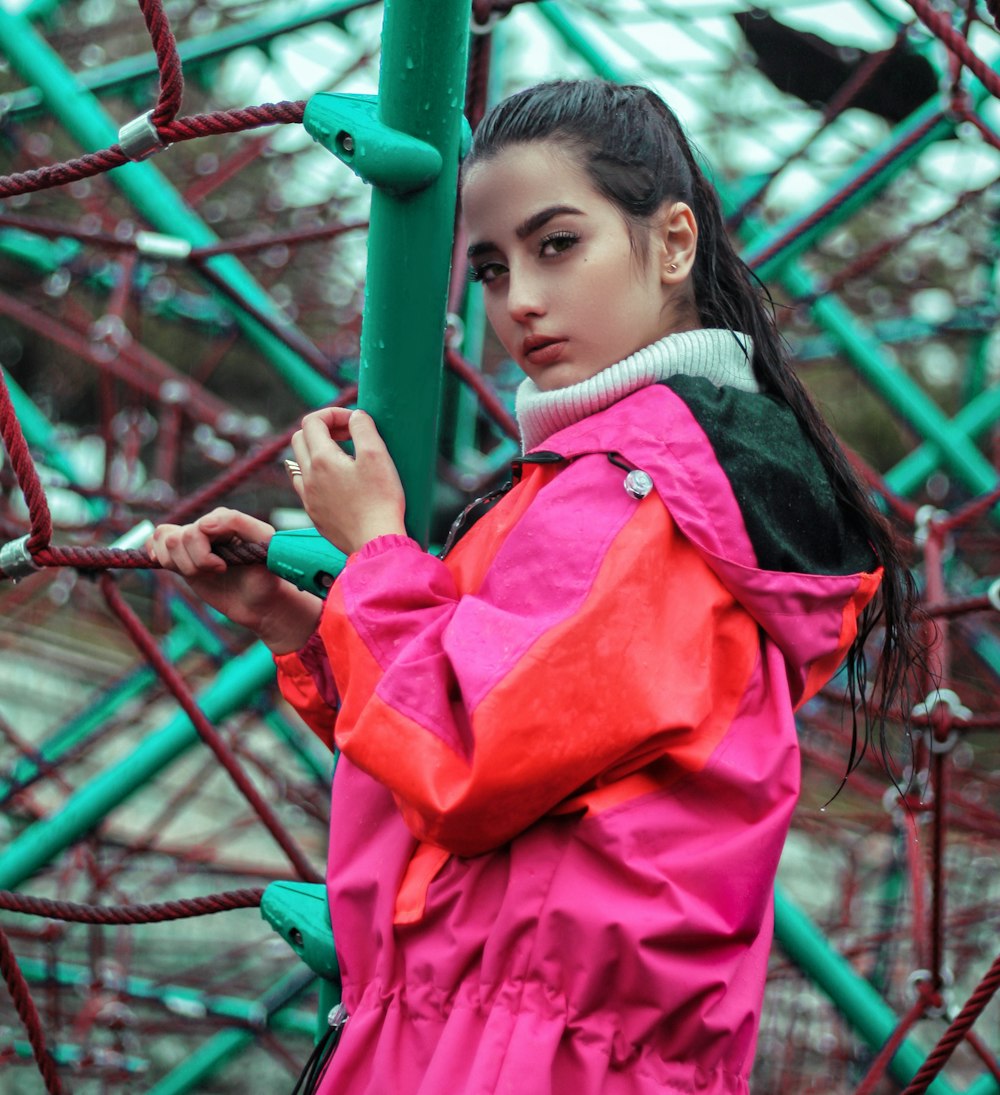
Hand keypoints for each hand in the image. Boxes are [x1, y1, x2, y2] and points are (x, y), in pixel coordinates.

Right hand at [147, 508, 322, 653]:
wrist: (261, 603)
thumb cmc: (266, 574)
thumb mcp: (265, 544)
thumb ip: (239, 523)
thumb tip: (203, 523)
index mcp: (225, 519)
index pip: (196, 528)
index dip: (204, 554)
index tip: (223, 568)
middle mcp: (206, 527)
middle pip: (176, 538)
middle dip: (194, 562)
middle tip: (218, 571)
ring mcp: (192, 543)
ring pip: (163, 540)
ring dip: (181, 564)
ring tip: (204, 573)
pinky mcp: (182, 559)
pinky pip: (155, 544)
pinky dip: (156, 554)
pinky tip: (173, 565)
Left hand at [289, 408, 405, 554]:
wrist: (375, 543)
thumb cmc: (380, 501)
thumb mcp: (378, 456)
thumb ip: (363, 428)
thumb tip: (355, 416)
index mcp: (321, 460)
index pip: (313, 421)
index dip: (333, 414)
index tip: (354, 422)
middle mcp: (308, 477)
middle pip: (300, 438)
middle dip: (323, 429)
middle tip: (348, 435)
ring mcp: (308, 497)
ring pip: (299, 462)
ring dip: (317, 451)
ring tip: (344, 457)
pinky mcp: (314, 513)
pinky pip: (305, 485)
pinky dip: (317, 474)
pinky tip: (338, 481)